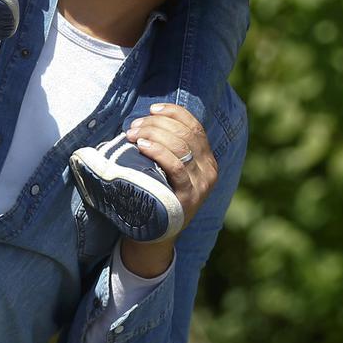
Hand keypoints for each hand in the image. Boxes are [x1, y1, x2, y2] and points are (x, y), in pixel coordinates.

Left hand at [117, 104, 217, 277]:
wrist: (156, 233)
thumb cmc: (158, 192)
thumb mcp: (169, 169)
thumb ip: (168, 147)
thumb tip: (146, 119)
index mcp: (207, 159)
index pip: (195, 126)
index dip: (174, 113)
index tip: (152, 109)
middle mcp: (209, 170)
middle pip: (185, 134)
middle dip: (157, 124)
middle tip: (134, 126)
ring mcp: (201, 185)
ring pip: (180, 147)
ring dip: (154, 134)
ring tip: (133, 134)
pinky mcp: (189, 198)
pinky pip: (176, 168)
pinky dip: (158, 152)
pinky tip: (143, 146)